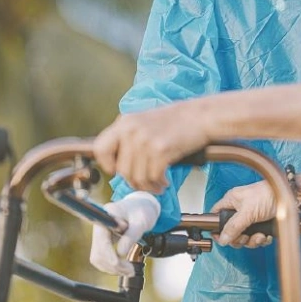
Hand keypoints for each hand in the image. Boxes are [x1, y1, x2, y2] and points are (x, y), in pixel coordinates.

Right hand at [89, 193, 160, 275]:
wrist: (141, 207)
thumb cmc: (142, 211)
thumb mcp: (142, 221)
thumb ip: (132, 235)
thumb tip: (121, 252)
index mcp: (107, 216)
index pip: (101, 240)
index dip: (108, 255)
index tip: (118, 263)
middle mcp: (99, 225)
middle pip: (98, 252)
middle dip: (114, 265)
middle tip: (131, 271)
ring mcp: (99, 235)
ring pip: (98, 259)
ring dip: (112, 268)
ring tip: (129, 271)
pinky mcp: (101, 242)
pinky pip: (102, 259)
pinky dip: (112, 266)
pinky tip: (124, 267)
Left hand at [93, 107, 211, 191]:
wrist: (200, 116)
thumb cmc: (176, 120)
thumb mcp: (144, 122)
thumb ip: (129, 137)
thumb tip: (118, 163)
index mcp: (125, 122)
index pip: (100, 148)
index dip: (107, 164)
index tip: (116, 170)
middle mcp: (132, 130)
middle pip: (121, 170)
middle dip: (134, 181)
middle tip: (144, 183)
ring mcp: (146, 140)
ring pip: (137, 177)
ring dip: (148, 186)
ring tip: (157, 184)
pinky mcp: (161, 150)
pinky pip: (153, 177)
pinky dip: (158, 184)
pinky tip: (164, 182)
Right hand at [211, 181, 274, 248]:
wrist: (292, 197)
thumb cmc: (269, 194)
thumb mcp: (248, 212)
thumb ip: (233, 226)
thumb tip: (222, 239)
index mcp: (232, 201)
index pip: (217, 215)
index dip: (217, 228)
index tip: (222, 238)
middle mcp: (240, 210)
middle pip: (231, 231)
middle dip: (239, 238)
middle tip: (245, 237)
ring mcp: (251, 218)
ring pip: (244, 237)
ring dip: (253, 240)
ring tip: (260, 235)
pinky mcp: (262, 224)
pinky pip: (257, 238)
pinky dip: (262, 239)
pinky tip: (267, 235)